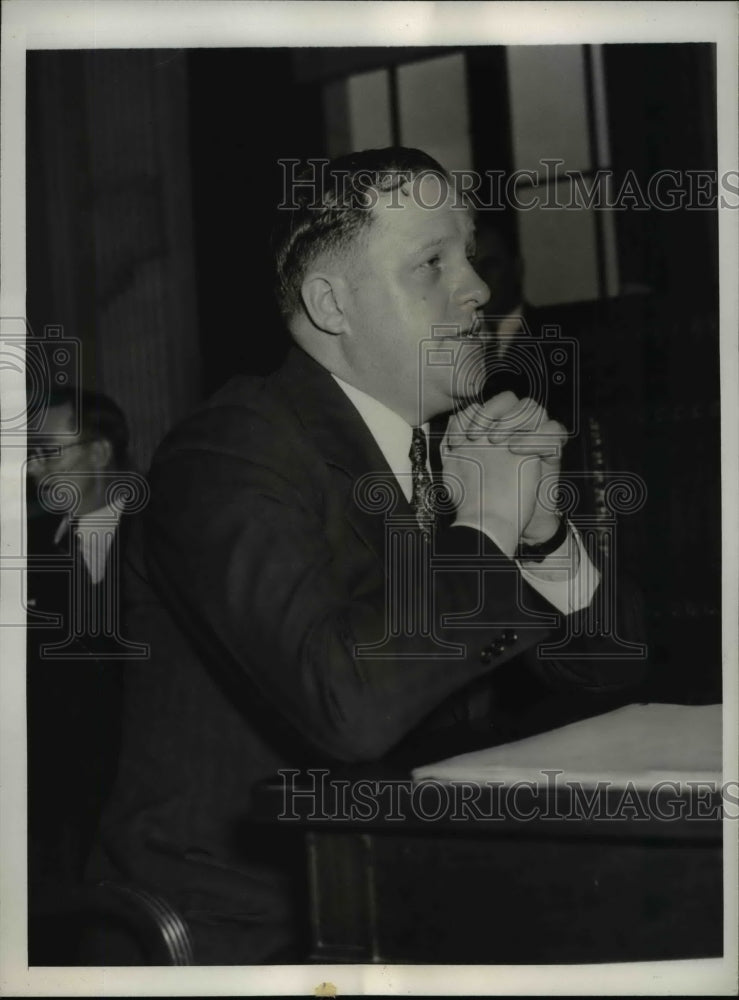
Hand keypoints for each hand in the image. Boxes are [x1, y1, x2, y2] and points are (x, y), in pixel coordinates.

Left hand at [442, 392, 565, 553]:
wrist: (496, 523)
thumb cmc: (474, 496)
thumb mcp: (454, 469)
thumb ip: (451, 442)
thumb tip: (454, 418)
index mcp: (488, 431)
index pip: (488, 403)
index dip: (476, 412)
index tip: (462, 436)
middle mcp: (511, 432)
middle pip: (511, 399)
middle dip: (495, 411)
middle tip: (481, 437)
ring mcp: (530, 441)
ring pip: (535, 409)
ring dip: (516, 420)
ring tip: (500, 443)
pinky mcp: (549, 455)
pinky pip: (555, 432)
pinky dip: (537, 437)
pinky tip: (516, 451)